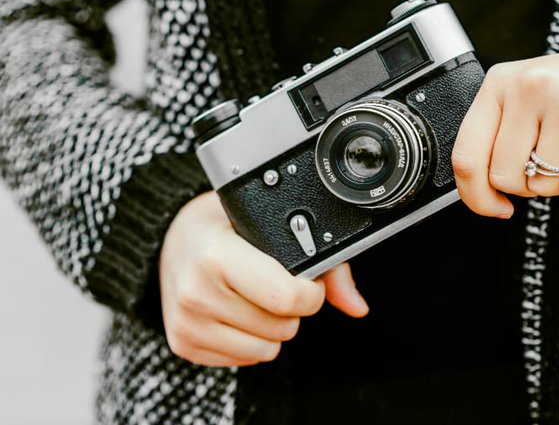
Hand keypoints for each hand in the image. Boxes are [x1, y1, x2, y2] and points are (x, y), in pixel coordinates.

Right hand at [159, 191, 368, 366]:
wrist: (175, 236)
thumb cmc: (227, 225)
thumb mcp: (272, 226)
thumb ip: (326, 265)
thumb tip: (357, 304)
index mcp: (218, 255)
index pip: (286, 297)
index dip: (310, 293)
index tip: (307, 281)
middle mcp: (198, 291)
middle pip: (282, 327)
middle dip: (291, 308)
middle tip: (274, 282)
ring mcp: (188, 322)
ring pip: (267, 350)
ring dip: (272, 328)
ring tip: (255, 295)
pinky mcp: (184, 344)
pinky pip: (244, 360)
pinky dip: (250, 339)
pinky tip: (238, 309)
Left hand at [451, 37, 558, 216]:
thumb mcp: (526, 98)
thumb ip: (496, 138)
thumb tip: (483, 198)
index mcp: (501, 81)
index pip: (467, 155)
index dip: (476, 196)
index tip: (495, 206)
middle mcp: (533, 86)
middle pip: (505, 178)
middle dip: (528, 183)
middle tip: (551, 157)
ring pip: (544, 186)